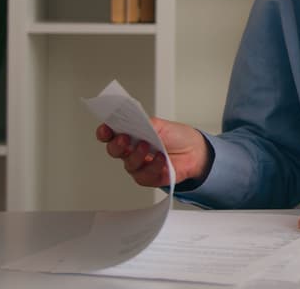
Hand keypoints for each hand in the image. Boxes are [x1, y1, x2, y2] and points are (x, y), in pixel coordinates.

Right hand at [96, 117, 210, 187]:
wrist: (195, 151)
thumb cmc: (177, 137)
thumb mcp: (160, 125)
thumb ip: (144, 124)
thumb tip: (131, 122)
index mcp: (132, 135)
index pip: (111, 134)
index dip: (105, 132)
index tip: (106, 129)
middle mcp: (132, 151)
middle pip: (114, 151)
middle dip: (117, 145)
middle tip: (124, 139)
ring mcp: (139, 165)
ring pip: (129, 164)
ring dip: (137, 155)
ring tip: (147, 146)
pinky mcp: (149, 177)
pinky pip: (144, 175)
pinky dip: (153, 166)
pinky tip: (161, 159)